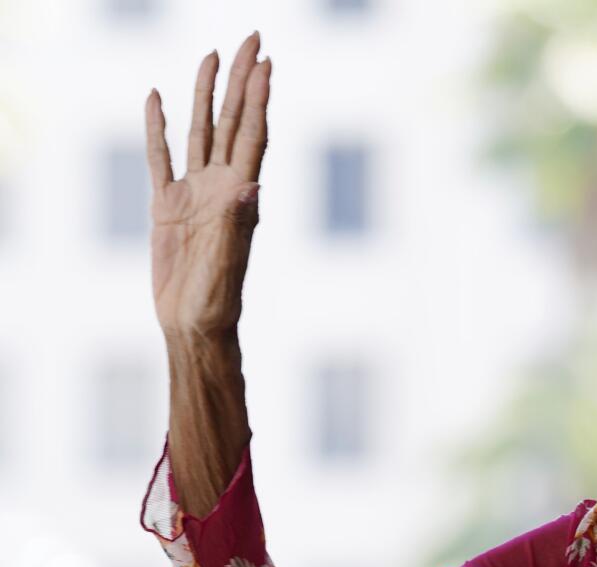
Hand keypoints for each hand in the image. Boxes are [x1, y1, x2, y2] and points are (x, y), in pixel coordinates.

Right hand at [144, 31, 270, 339]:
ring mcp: (193, 193)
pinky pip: (160, 157)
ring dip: (205, 94)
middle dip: (241, 81)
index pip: (252, 135)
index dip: (259, 98)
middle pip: (231, 121)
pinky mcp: (166, 206)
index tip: (266, 63)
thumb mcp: (228, 264)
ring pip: (200, 131)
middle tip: (251, 39)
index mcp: (239, 196)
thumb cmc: (218, 301)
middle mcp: (220, 186)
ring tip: (210, 55)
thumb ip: (237, 226)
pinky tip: (157, 100)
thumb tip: (249, 187)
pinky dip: (158, 128)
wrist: (194, 324)